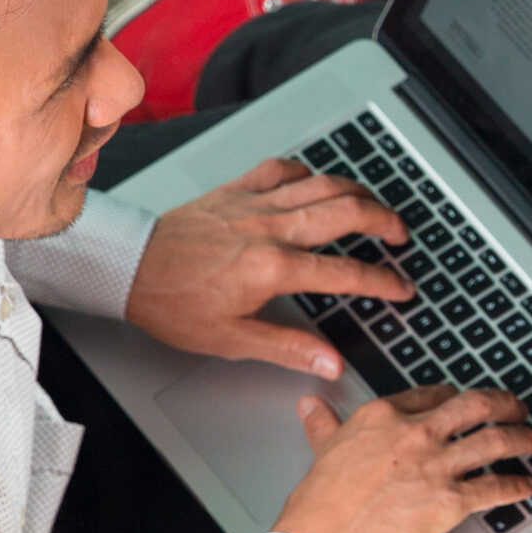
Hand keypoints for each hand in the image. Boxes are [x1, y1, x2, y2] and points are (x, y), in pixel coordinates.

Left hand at [124, 158, 410, 378]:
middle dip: (385, 221)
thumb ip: (288, 347)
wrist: (130, 268)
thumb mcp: (232, 339)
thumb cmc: (174, 303)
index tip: (401, 288)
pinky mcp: (237, 189)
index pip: (346, 273)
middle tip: (400, 236)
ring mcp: (255, 204)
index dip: (383, 282)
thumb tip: (329, 363)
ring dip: (358, 192)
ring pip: (324, 183)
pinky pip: (283, 169)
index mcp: (273, 269)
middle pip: (347, 212)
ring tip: (374, 207)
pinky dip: (309, 173)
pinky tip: (317, 184)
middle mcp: (270, 229)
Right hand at [273, 386, 531, 532]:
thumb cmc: (321, 504)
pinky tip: (526, 487)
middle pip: (477, 405)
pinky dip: (517, 487)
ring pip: (497, 441)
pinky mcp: (452, 501)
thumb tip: (311, 405)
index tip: (465, 400)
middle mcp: (417, 433)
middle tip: (518, 408)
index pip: (433, 395)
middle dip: (505, 404)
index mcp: (385, 416)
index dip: (455, 396)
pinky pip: (496, 488)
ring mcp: (437, 465)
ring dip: (524, 439)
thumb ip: (324, 424)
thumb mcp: (323, 449)